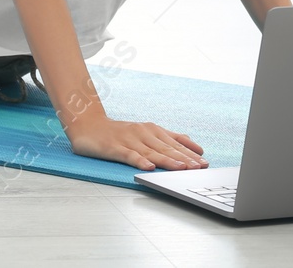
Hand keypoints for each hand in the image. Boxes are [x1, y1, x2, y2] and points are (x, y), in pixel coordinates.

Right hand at [65, 113, 207, 170]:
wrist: (88, 125)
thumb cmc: (119, 132)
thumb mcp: (146, 132)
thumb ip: (168, 138)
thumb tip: (192, 144)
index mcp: (152, 130)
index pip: (175, 143)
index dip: (190, 153)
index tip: (204, 161)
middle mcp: (143, 133)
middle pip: (167, 148)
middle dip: (185, 159)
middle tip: (199, 168)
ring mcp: (129, 140)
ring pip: (151, 152)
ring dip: (168, 161)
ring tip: (182, 168)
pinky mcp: (114, 147)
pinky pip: (129, 155)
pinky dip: (139, 161)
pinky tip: (149, 167)